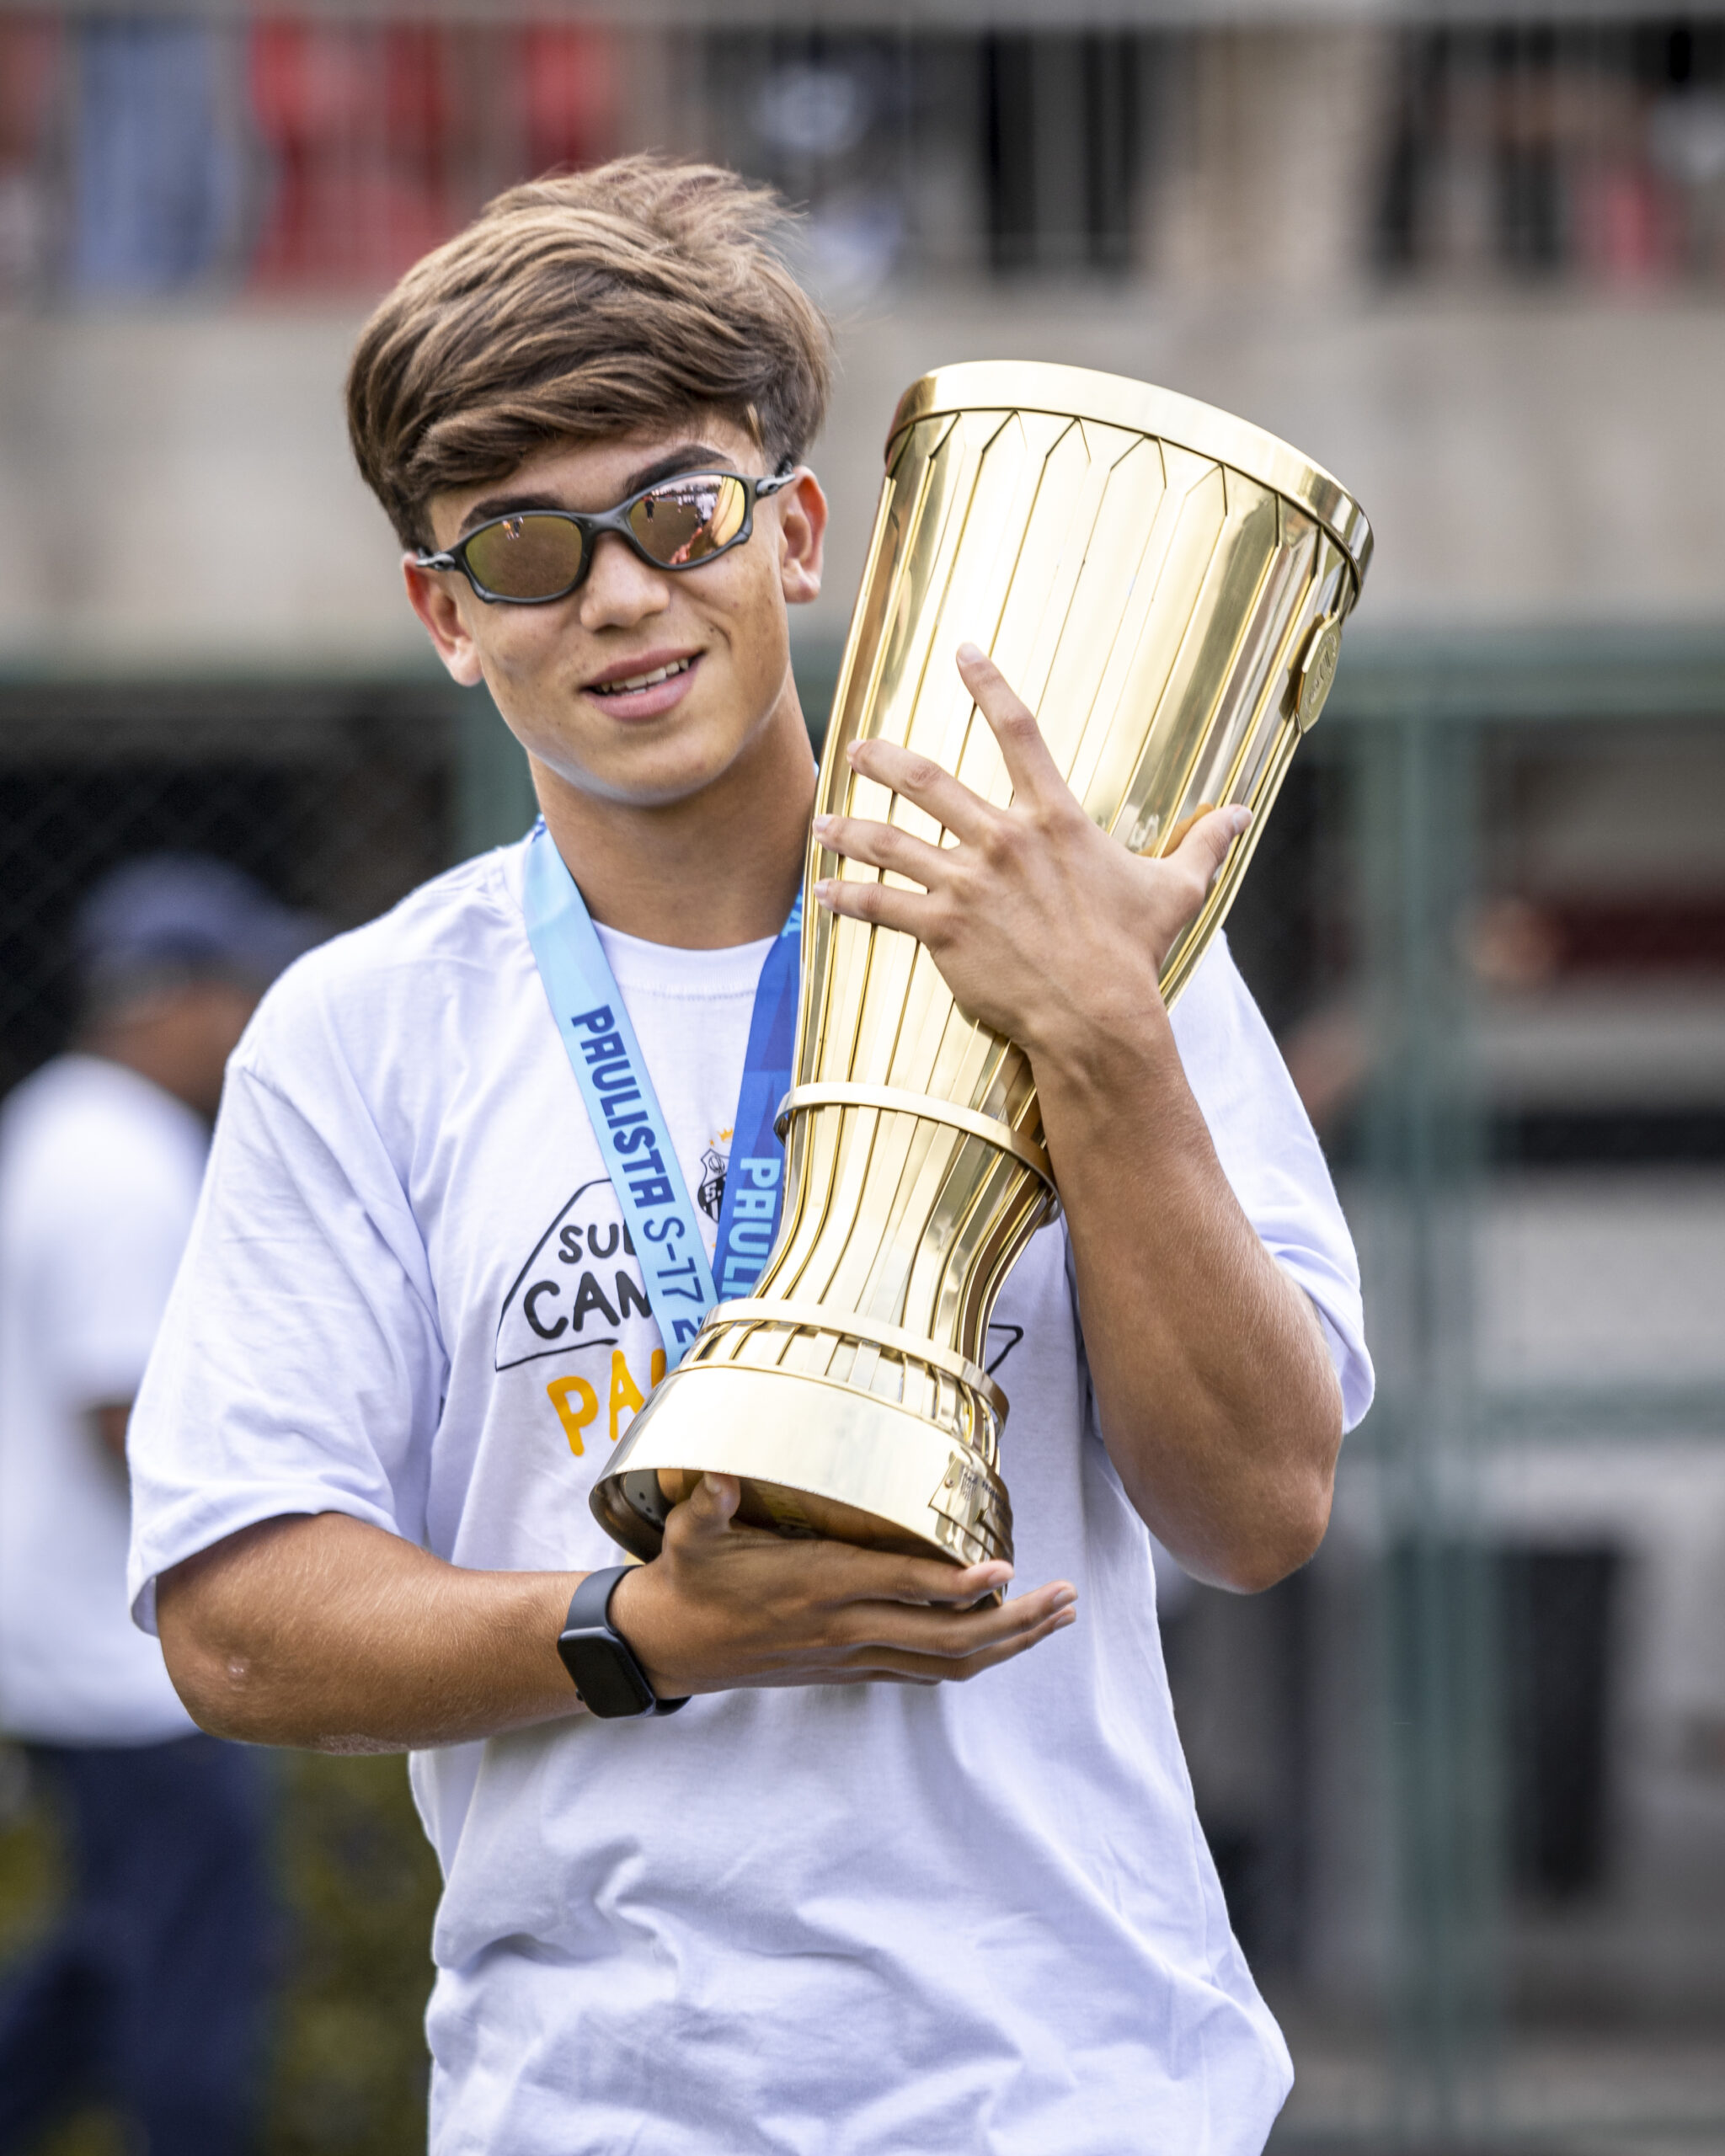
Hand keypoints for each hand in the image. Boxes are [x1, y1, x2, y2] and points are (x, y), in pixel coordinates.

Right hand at [609, 1473, 1076, 1695]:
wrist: (669, 1647)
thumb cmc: (688, 1580)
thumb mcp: (689, 1535)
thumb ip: (709, 1504)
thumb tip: (720, 1473)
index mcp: (817, 1587)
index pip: (902, 1589)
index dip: (957, 1585)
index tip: (1006, 1569)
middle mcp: (844, 1628)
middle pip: (948, 1638)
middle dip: (1015, 1620)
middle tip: (1065, 1597)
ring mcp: (851, 1654)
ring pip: (946, 1662)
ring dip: (1008, 1643)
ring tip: (1056, 1618)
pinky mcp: (849, 1667)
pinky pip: (924, 1670)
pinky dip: (970, 1656)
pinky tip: (999, 1639)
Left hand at [811, 642, 1248, 1060]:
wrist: (1098, 1015)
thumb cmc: (1134, 953)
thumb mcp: (1176, 891)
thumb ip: (1203, 846)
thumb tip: (1243, 814)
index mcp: (1054, 819)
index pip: (1020, 731)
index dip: (989, 685)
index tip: (964, 652)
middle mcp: (1004, 840)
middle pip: (930, 782)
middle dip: (885, 761)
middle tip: (858, 749)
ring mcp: (969, 883)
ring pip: (892, 842)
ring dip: (850, 829)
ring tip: (822, 821)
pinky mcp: (945, 929)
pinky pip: (884, 905)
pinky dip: (848, 897)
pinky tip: (821, 893)